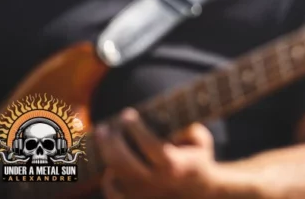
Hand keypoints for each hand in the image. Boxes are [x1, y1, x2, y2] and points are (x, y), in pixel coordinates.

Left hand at [97, 109, 218, 198]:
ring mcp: (144, 193)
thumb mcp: (201, 139)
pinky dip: (108, 178)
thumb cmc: (197, 157)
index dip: (137, 129)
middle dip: (112, 141)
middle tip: (105, 126)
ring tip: (103, 134)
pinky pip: (113, 191)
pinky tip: (109, 165)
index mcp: (174, 164)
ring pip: (115, 174)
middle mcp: (157, 181)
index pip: (150, 145)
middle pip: (125, 162)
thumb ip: (187, 128)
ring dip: (106, 152)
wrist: (199, 188)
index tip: (127, 114)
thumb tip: (165, 117)